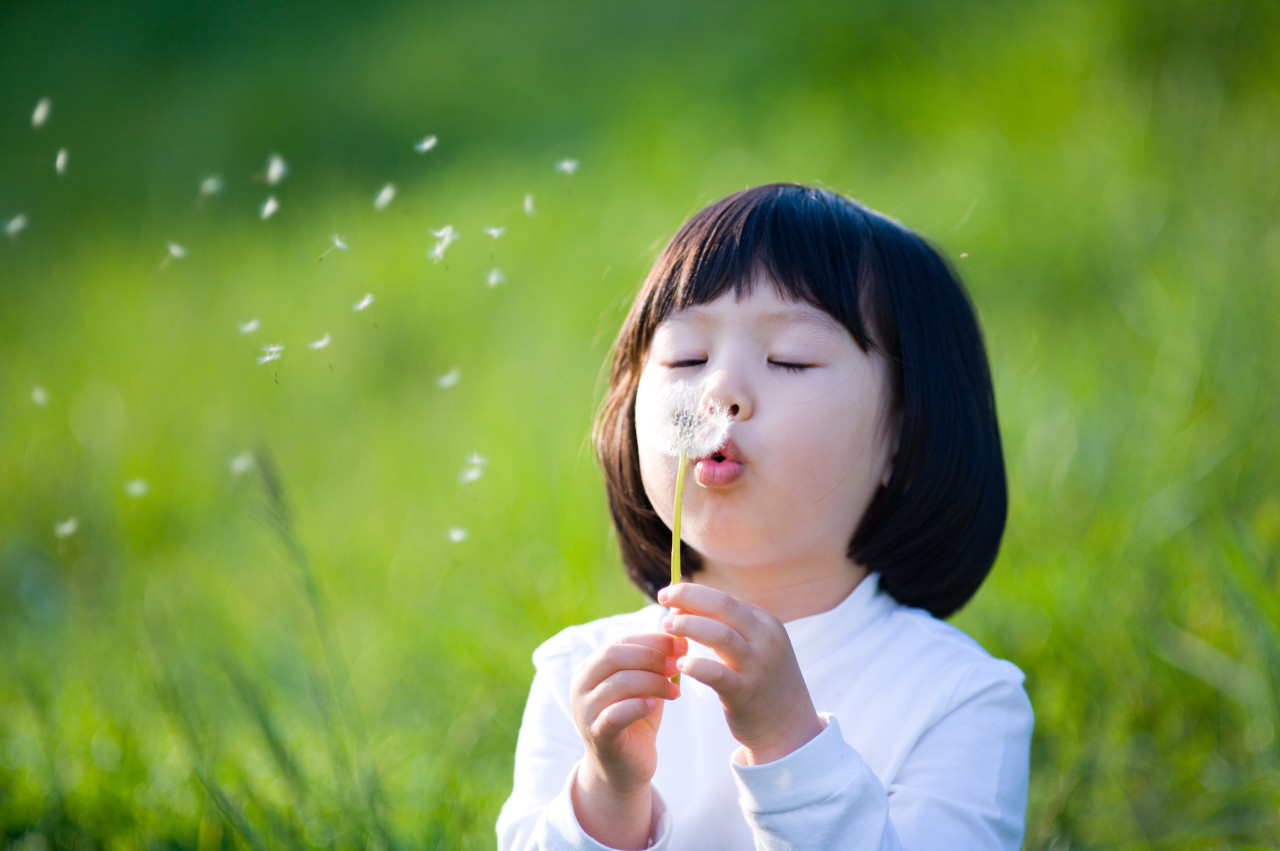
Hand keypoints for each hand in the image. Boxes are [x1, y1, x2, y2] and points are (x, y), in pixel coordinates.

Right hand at [569, 632, 686, 848]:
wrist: (624, 767)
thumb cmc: (637, 717)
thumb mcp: (648, 683)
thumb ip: (658, 660)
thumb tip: (683, 632)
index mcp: (591, 667)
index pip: (620, 641)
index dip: (652, 640)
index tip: (681, 644)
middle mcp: (581, 685)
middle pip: (614, 656)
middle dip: (650, 656)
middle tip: (678, 664)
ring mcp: (585, 711)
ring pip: (618, 683)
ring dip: (652, 682)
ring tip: (675, 691)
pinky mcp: (597, 735)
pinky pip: (615, 714)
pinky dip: (638, 706)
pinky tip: (656, 706)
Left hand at [658, 583, 823, 764]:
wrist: (790, 729)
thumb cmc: (762, 683)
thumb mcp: (755, 647)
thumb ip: (727, 628)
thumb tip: (684, 607)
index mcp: (766, 624)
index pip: (724, 599)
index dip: (693, 594)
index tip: (669, 595)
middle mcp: (766, 640)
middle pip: (723, 606)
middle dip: (688, 597)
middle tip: (663, 599)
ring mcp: (758, 667)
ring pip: (719, 635)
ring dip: (688, 626)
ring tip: (666, 628)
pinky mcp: (746, 694)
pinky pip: (717, 674)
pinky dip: (695, 665)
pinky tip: (680, 665)